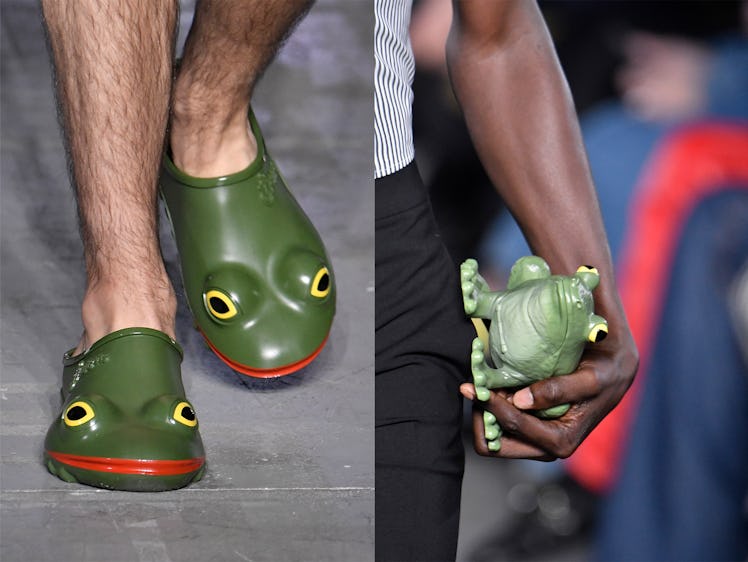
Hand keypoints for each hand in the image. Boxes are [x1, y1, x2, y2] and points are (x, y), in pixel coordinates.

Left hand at [460, 329, 637, 459]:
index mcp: (561, 441)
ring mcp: (536, 440)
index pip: (512, 428)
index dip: (490, 406)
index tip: (473, 384)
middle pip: (493, 444)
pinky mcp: (530, 429)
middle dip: (481, 415)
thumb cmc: (604, 373)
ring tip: (482, 382)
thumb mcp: (589, 379)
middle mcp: (546, 448)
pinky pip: (498, 425)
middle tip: (475, 385)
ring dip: (483, 411)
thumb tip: (521, 401)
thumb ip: (558, 390)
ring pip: (492, 437)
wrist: (614, 370)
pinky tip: (492, 384)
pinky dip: (491, 407)